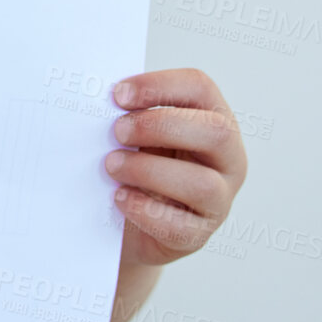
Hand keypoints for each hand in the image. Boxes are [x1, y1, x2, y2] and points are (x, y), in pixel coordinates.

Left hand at [106, 67, 246, 267]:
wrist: (129, 225)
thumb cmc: (136, 168)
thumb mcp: (139, 136)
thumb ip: (128, 116)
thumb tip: (96, 100)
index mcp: (211, 120)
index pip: (200, 87)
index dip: (159, 85)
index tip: (118, 95)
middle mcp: (226, 160)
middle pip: (215, 132)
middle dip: (159, 126)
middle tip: (117, 132)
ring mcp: (219, 201)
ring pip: (201, 184)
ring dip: (148, 170)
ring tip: (111, 166)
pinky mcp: (198, 236)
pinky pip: (180, 227)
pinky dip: (144, 210)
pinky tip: (119, 198)